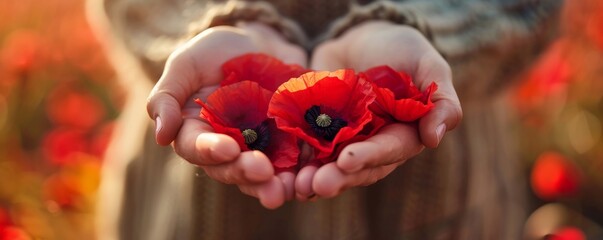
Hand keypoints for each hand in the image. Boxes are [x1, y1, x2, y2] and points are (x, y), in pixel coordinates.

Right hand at [146, 22, 306, 207]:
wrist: (261, 41)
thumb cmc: (217, 51)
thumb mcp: (186, 63)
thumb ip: (167, 96)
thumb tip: (161, 136)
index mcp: (197, 133)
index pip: (197, 149)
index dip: (210, 151)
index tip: (227, 147)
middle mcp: (227, 148)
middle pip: (232, 169)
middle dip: (246, 172)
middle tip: (262, 170)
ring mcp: (260, 149)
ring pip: (264, 176)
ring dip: (274, 185)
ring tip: (287, 187)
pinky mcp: (289, 144)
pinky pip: (296, 163)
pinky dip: (303, 171)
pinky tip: (311, 174)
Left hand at [295, 21, 462, 198]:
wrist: (361, 37)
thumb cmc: (401, 49)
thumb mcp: (427, 65)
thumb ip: (441, 99)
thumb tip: (435, 138)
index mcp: (402, 134)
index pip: (389, 150)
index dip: (369, 156)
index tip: (349, 160)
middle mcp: (372, 144)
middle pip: (356, 167)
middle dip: (338, 176)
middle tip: (318, 184)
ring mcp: (342, 140)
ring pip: (329, 165)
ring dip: (314, 177)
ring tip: (298, 184)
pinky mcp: (316, 132)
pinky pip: (304, 150)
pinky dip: (294, 162)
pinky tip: (281, 171)